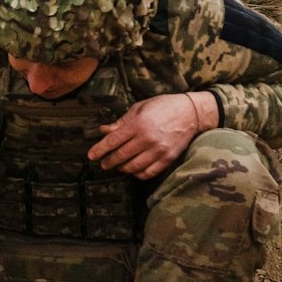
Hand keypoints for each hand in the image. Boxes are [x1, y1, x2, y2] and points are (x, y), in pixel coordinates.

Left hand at [89, 93, 214, 179]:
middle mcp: (147, 139)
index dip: (99, 150)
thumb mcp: (139, 108)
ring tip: (119, 166)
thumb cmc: (162, 107)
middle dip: (109, 161)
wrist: (190, 113)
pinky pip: (148, 173)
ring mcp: (159, 150)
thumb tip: (103, 130)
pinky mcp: (168, 159)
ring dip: (122, 168)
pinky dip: (138, 174)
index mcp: (138, 124)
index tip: (91, 156)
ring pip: (133, 167)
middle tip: (103, 163)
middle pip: (121, 156)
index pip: (113, 141)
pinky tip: (134, 170)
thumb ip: (121, 122)